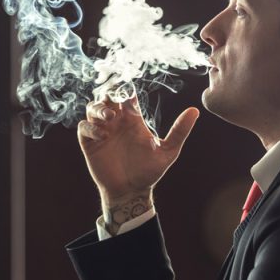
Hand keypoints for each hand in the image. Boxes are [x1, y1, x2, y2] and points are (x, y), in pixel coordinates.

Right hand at [78, 97, 198, 223]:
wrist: (132, 191)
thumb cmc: (149, 172)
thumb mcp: (168, 151)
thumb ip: (179, 131)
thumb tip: (195, 110)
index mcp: (133, 119)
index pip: (126, 94)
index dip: (125, 88)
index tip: (130, 94)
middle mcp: (116, 122)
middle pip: (106, 97)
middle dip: (109, 94)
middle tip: (116, 102)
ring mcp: (102, 132)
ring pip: (92, 108)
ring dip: (98, 108)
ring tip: (109, 117)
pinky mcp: (91, 144)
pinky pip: (84, 128)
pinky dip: (90, 127)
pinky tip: (103, 135)